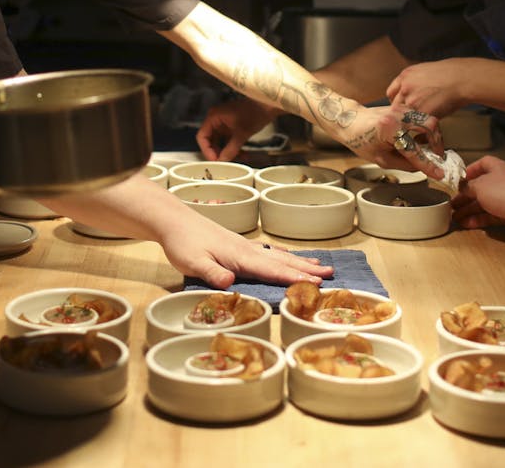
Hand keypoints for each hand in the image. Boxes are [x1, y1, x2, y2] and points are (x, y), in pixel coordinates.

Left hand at [162, 228, 335, 289]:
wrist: (174, 221)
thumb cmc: (183, 244)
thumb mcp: (193, 263)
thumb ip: (212, 274)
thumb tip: (231, 283)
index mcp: (240, 256)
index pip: (271, 270)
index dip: (294, 278)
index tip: (316, 284)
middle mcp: (247, 249)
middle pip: (282, 260)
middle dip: (306, 268)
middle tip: (330, 275)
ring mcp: (245, 246)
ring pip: (279, 255)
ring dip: (300, 261)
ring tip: (321, 265)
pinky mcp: (239, 245)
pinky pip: (270, 252)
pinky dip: (284, 256)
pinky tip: (288, 257)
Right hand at [196, 96, 274, 160]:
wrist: (269, 105)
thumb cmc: (255, 111)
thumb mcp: (241, 134)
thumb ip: (230, 149)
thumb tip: (222, 161)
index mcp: (214, 116)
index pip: (202, 137)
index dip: (207, 150)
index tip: (215, 160)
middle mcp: (217, 119)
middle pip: (210, 141)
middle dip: (218, 153)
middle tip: (225, 163)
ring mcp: (225, 123)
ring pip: (221, 143)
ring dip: (228, 152)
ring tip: (238, 159)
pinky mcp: (233, 126)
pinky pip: (229, 141)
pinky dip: (235, 148)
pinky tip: (244, 154)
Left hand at [351, 106, 444, 178]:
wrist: (350, 121)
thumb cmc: (360, 140)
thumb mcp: (381, 159)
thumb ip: (404, 165)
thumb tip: (422, 168)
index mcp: (390, 129)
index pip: (414, 150)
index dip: (428, 164)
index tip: (439, 173)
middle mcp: (398, 115)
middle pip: (429, 126)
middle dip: (437, 143)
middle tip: (437, 157)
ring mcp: (401, 109)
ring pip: (428, 120)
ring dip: (433, 135)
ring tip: (429, 149)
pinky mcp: (403, 108)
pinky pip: (421, 117)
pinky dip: (426, 129)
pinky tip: (421, 139)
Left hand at [385, 58, 469, 116]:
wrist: (463, 79)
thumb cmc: (451, 75)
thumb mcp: (425, 71)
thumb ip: (414, 83)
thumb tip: (411, 95)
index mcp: (405, 76)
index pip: (390, 93)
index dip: (396, 102)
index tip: (401, 107)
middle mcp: (405, 87)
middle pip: (395, 106)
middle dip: (404, 113)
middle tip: (414, 118)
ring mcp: (412, 100)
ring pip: (405, 117)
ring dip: (412, 121)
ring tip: (425, 120)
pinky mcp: (420, 112)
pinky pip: (416, 124)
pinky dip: (422, 127)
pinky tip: (431, 123)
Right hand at [450, 154, 504, 229]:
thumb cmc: (504, 192)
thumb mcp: (479, 186)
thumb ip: (467, 187)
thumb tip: (461, 188)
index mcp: (496, 168)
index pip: (482, 164)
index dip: (470, 171)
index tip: (458, 180)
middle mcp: (500, 182)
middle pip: (479, 187)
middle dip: (465, 196)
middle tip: (451, 203)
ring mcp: (504, 199)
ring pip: (483, 204)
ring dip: (468, 210)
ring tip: (455, 217)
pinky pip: (489, 216)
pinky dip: (477, 220)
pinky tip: (466, 224)